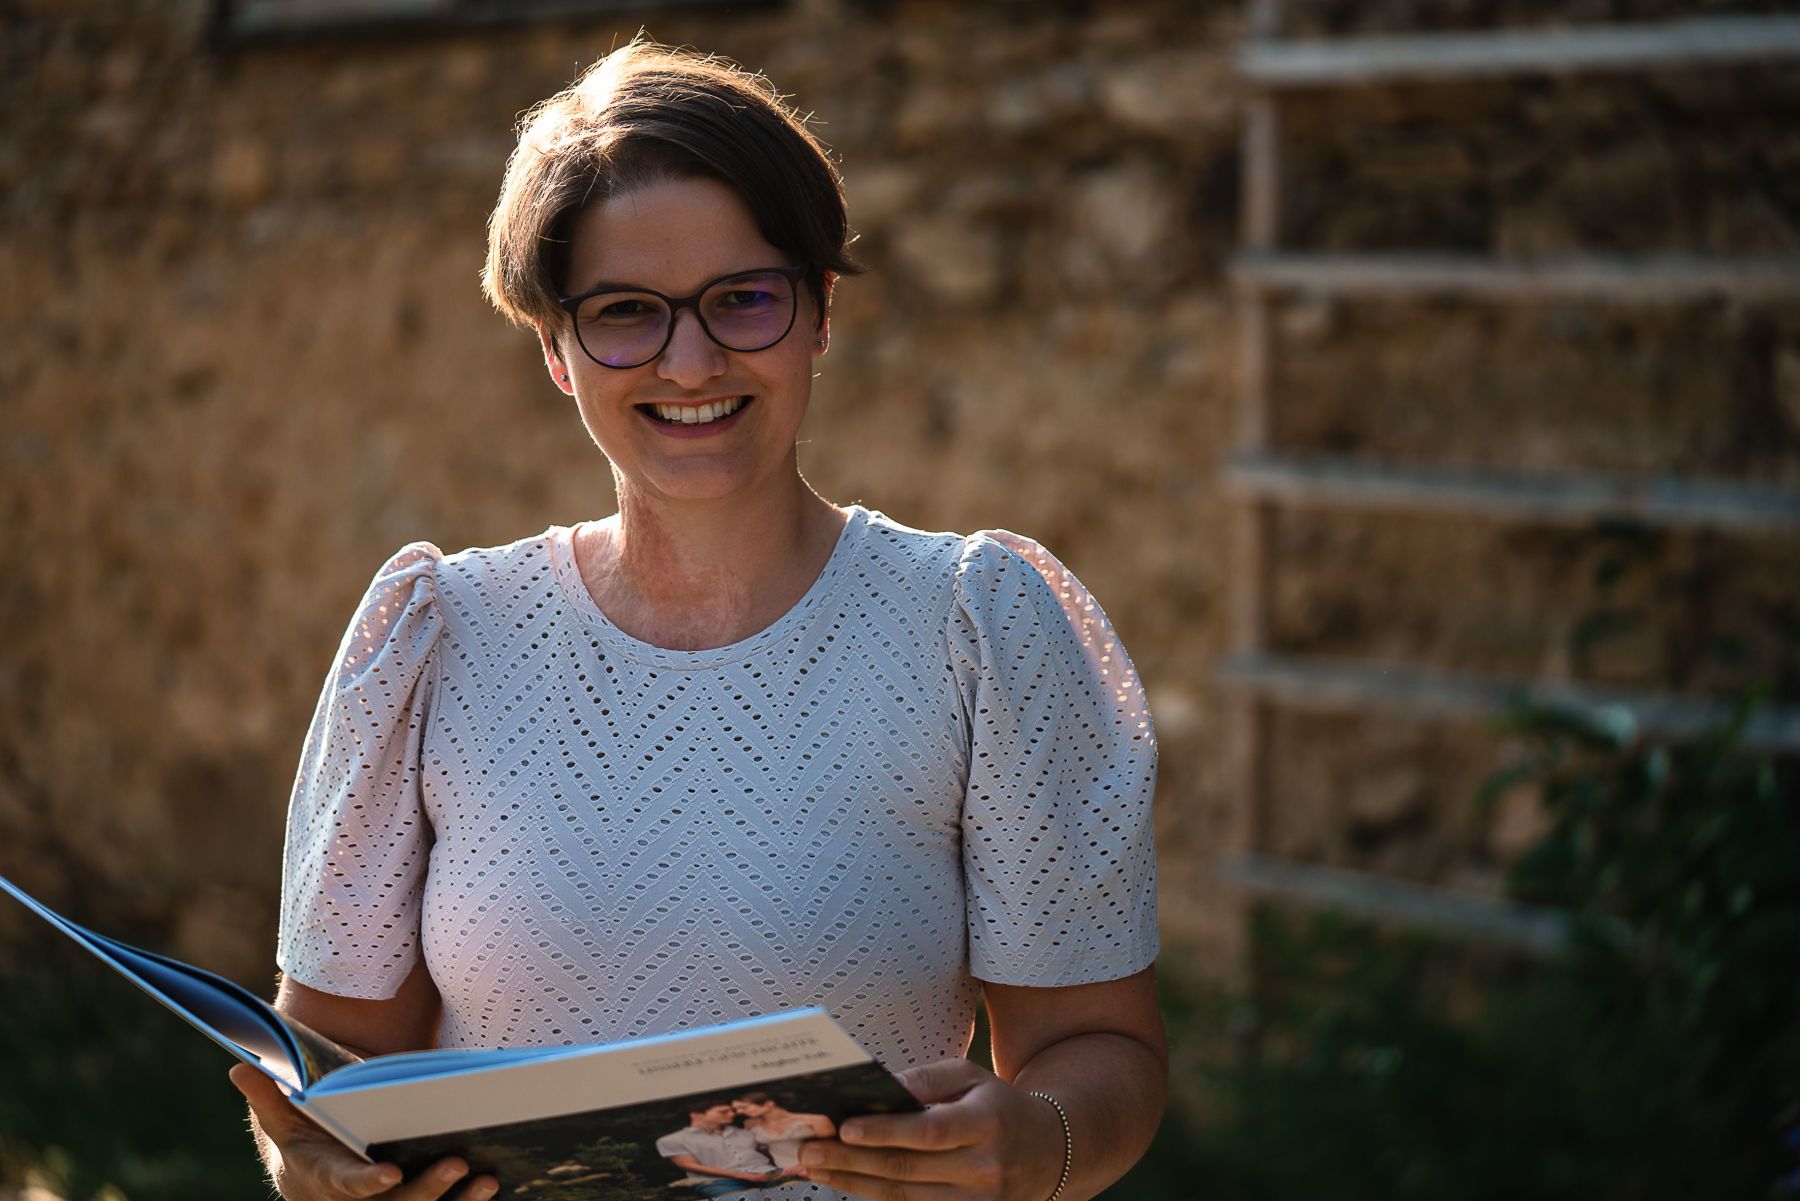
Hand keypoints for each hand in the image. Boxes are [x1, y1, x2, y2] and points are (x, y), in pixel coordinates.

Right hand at [229, 1064, 499, 1200]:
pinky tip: (494, 1187)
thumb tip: (239, 1066)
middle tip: (457, 1163)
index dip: (367, 1182)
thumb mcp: (282, 1120)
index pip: (346, 1184)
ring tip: (488, 1179)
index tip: (391, 1172)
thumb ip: (269, 1097)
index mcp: (325, 1179)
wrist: (314, 1177)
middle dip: (427, 1188)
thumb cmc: (304, 1139)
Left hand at [797, 1059, 1063, 1200]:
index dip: (886, 1131)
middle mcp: (984, 1169)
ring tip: (816, 1168)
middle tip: (809, 1150)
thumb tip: (877, 1088)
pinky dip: (875, 1198)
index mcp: (988, 1123)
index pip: (930, 1131)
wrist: (1047, 1153)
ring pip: (904, 1198)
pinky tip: (847, 1184)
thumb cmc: (996, 1105)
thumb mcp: (971, 1077)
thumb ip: (926, 1080)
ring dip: (854, 1183)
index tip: (845, 1127)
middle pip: (907, 1169)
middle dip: (852, 1160)